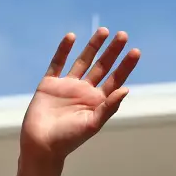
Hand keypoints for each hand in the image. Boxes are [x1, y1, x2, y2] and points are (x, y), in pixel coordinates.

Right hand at [20, 28, 139, 162]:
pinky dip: (64, 50)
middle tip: (123, 35)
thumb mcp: (92, 124)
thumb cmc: (68, 140)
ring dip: (93, 46)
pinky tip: (71, 37)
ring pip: (83, 61)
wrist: (40, 145)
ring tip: (103, 31)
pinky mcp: (49, 84)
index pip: (115, 79)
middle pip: (102, 66)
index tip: (135, 51)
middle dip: (112, 51)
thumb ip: (109, 107)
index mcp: (97, 102)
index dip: (125, 66)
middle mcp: (84, 91)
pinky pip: (57, 63)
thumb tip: (126, 89)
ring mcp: (67, 86)